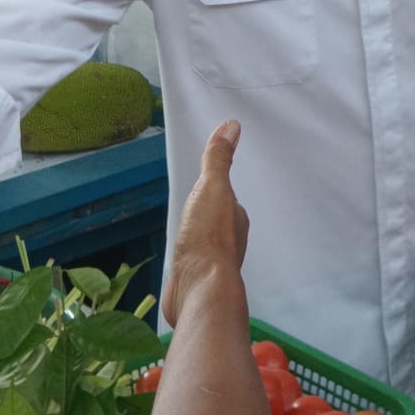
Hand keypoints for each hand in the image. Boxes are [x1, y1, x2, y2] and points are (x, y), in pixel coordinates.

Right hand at [163, 120, 248, 326]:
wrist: (199, 289)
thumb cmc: (208, 236)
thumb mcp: (212, 188)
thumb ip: (218, 160)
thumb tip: (232, 125)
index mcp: (236, 219)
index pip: (227, 200)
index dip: (216, 192)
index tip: (206, 186)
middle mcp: (229, 242)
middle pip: (217, 223)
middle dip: (207, 217)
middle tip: (192, 209)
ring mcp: (213, 265)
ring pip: (205, 245)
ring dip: (197, 240)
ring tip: (184, 234)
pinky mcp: (195, 283)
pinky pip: (191, 265)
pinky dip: (187, 261)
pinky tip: (178, 263)